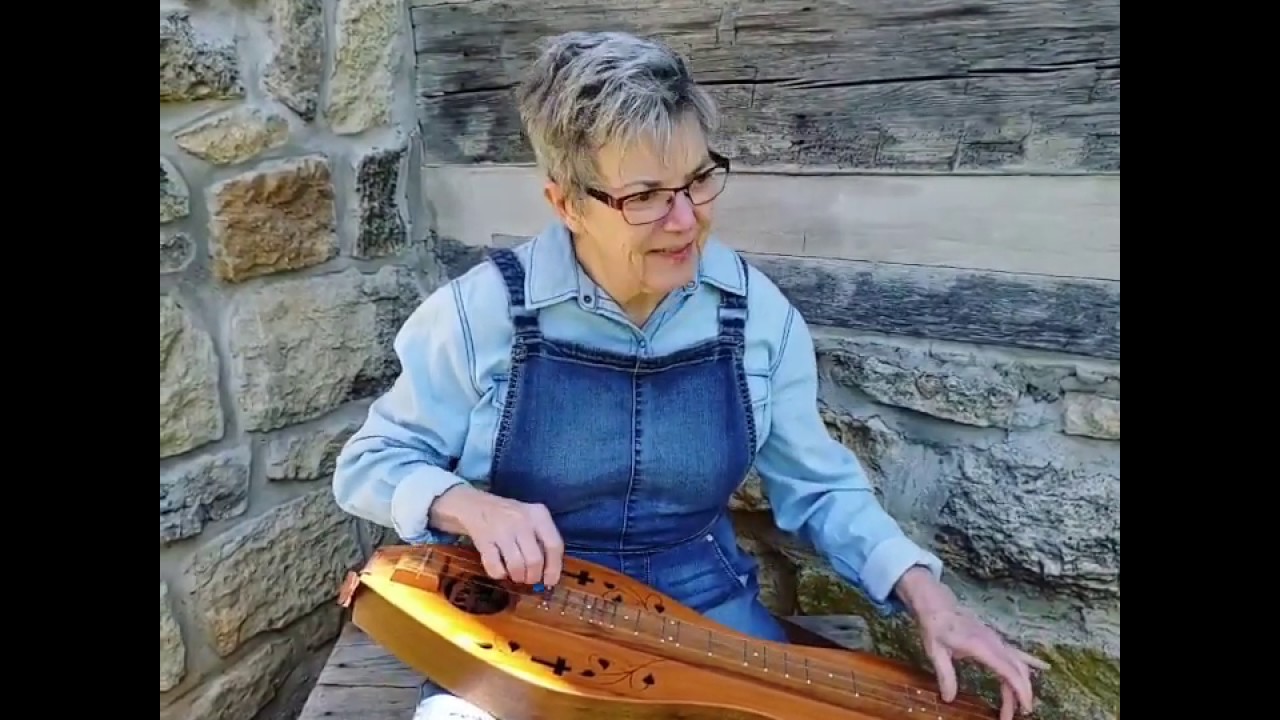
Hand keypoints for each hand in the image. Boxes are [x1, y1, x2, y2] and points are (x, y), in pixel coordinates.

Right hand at [430, 484, 564, 587]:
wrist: (477, 505)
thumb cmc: (511, 516)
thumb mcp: (532, 518)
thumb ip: (543, 540)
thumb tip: (551, 574)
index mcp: (539, 515)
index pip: (554, 545)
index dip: (554, 568)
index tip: (550, 581)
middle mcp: (522, 521)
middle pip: (535, 560)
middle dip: (533, 576)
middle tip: (529, 579)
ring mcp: (502, 530)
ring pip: (517, 565)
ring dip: (518, 577)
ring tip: (516, 575)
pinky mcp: (484, 540)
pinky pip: (495, 567)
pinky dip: (500, 574)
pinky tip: (501, 570)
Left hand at [895, 568, 1049, 719]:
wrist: (938, 604)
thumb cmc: (935, 626)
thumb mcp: (935, 651)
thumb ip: (945, 675)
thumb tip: (949, 699)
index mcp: (982, 646)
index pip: (1008, 671)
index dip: (1019, 691)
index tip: (1024, 709)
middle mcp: (994, 643)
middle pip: (1017, 670)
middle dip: (1021, 694)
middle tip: (1015, 715)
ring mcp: (997, 640)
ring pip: (1019, 663)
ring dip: (1022, 683)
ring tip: (1020, 704)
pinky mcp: (995, 640)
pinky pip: (1016, 651)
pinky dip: (1029, 661)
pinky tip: (1043, 667)